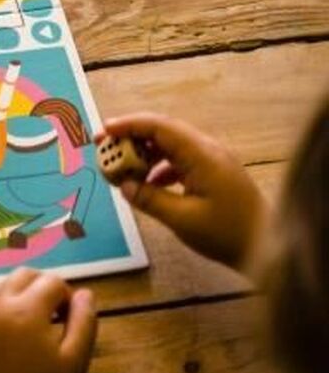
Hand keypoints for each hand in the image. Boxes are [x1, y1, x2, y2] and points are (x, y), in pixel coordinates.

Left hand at [0, 269, 97, 372]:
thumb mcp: (75, 359)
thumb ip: (83, 321)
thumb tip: (84, 293)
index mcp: (25, 310)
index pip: (51, 281)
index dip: (67, 295)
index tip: (72, 318)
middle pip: (22, 275)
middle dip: (43, 286)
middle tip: (56, 314)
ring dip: (19, 291)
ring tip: (35, 318)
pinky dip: (0, 304)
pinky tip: (13, 328)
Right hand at [99, 113, 267, 268]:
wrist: (270, 247)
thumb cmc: (227, 233)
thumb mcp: (182, 219)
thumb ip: (149, 198)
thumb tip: (124, 185)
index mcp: (202, 155)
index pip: (160, 127)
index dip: (128, 125)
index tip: (102, 132)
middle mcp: (208, 150)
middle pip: (163, 132)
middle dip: (131, 138)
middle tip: (104, 148)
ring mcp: (213, 160)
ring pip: (171, 146)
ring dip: (144, 154)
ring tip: (122, 169)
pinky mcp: (215, 173)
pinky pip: (180, 160)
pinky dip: (159, 167)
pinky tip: (148, 184)